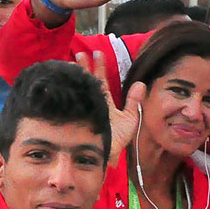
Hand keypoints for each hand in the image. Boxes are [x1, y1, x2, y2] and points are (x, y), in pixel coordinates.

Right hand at [75, 51, 145, 165]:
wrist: (108, 155)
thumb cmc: (118, 139)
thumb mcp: (130, 119)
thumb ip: (134, 101)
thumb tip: (141, 83)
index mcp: (105, 102)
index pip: (101, 81)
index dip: (99, 67)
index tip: (97, 54)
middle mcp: (93, 102)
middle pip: (88, 81)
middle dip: (85, 67)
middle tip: (81, 53)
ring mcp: (85, 108)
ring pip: (80, 88)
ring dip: (77, 75)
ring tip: (73, 61)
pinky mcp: (79, 116)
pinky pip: (74, 101)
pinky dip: (71, 90)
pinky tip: (68, 81)